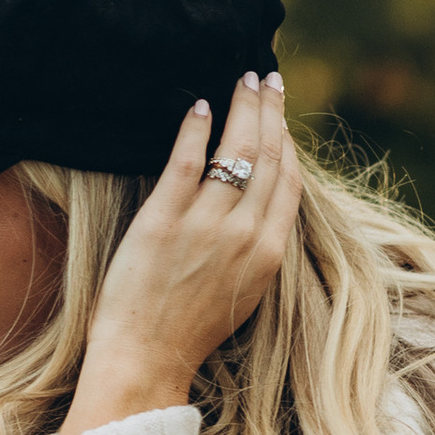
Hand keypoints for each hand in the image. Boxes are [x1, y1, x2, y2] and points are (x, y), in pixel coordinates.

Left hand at [63, 72, 300, 434]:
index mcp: (269, 251)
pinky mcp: (164, 220)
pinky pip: (186, 161)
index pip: (288, 180)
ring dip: (243, 107)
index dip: (287, 141)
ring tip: (243, 79)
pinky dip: (196, 128)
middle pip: (267, 155)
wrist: (147, 357)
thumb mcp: (245, 291)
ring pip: (236, 150)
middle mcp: (245, 233)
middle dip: (270, 110)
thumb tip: (260, 206)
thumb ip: (258, 247)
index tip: (281, 116)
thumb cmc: (190, 329)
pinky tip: (200, 105)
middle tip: (268, 78)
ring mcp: (205, 224)